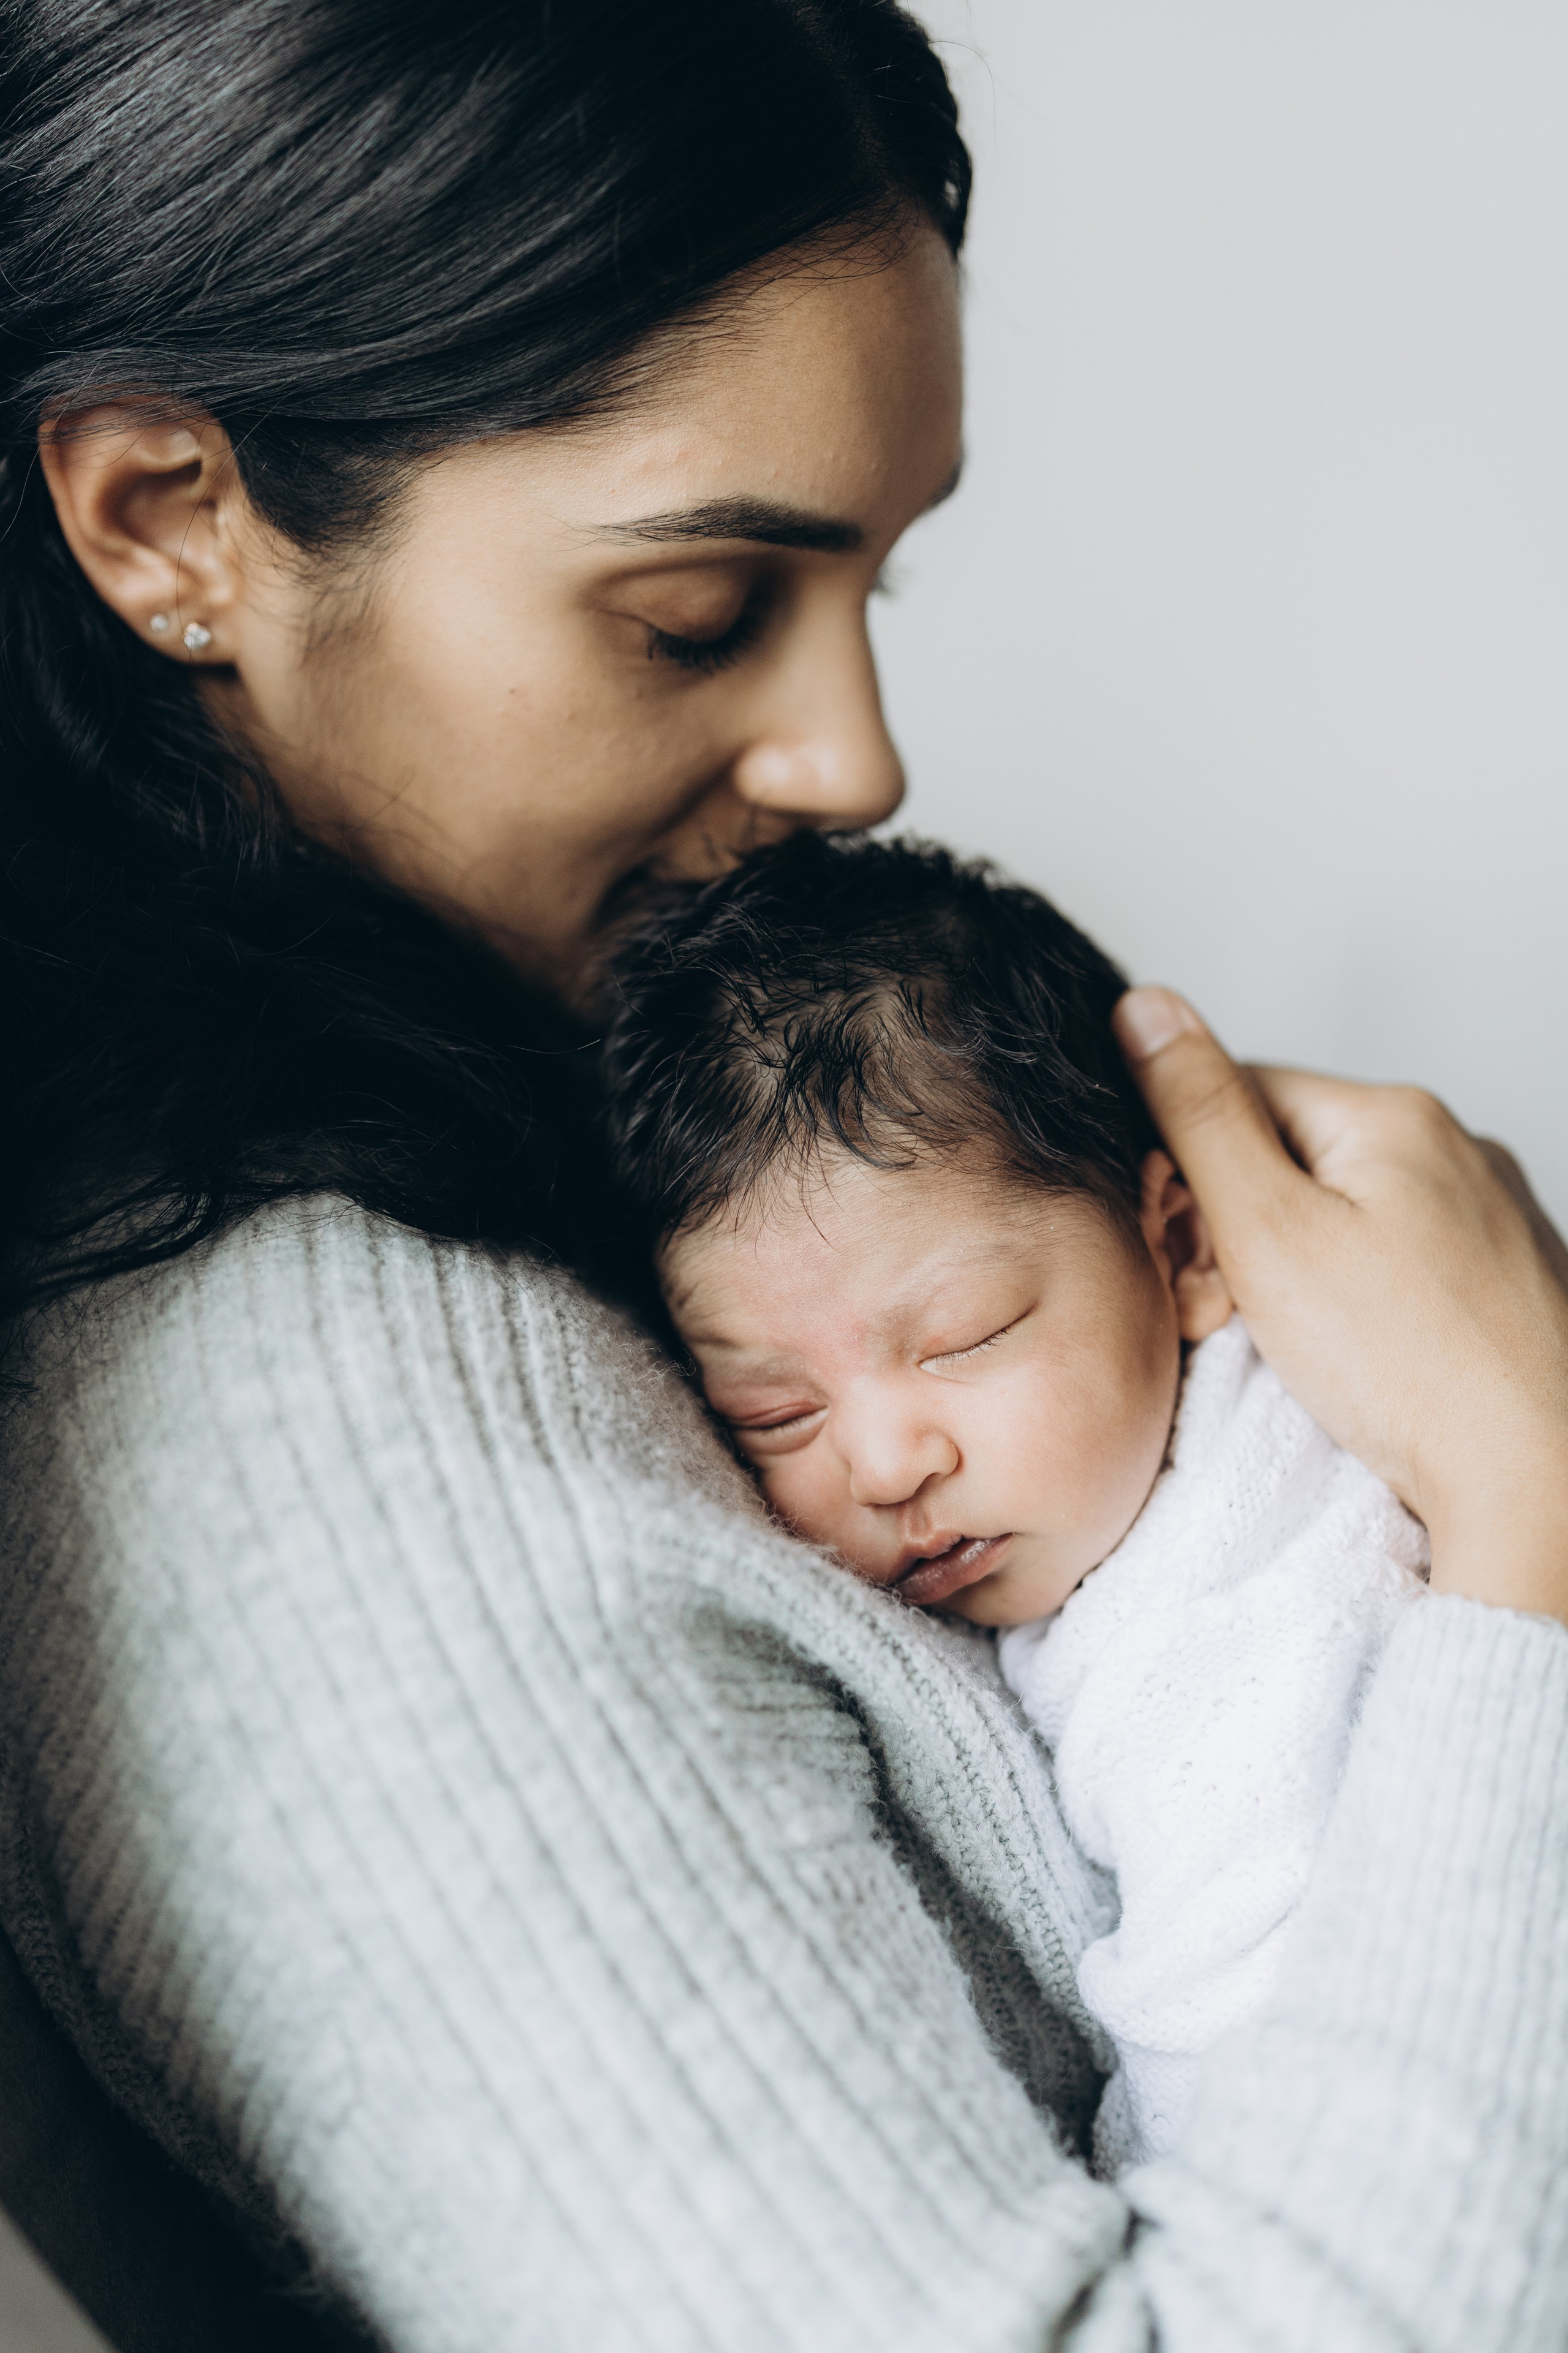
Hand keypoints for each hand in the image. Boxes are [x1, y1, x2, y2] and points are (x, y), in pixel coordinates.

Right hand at [1114, 987, 1567, 1623]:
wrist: (1539, 1484)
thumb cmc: (1409, 1371)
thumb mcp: (1266, 1231)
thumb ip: (1198, 1114)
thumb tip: (1144, 1006)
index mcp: (1395, 1115)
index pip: (1242, 1092)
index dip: (1192, 1170)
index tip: (1193, 1248)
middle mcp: (1460, 1148)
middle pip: (1300, 1156)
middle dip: (1252, 1225)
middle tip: (1246, 1311)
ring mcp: (1497, 1218)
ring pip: (1355, 1216)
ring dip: (1309, 1267)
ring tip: (1315, 1350)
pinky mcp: (1514, 1284)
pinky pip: (1408, 1267)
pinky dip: (1374, 1307)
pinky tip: (1373, 1365)